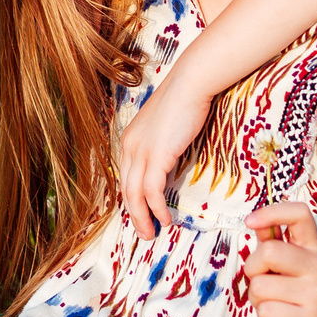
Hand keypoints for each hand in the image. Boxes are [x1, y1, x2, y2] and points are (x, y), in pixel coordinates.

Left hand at [115, 73, 206, 236]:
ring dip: (142, 217)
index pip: (125, 176)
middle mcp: (130, 146)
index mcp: (130, 139)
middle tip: (144, 232)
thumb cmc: (184, 100)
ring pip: (134, 194)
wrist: (191, 83)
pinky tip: (165, 218)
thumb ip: (161, 142)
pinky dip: (156, 208)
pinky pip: (151, 191)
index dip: (131, 199)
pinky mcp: (156, 155)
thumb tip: (168, 158)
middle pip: (125, 189)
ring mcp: (140, 151)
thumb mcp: (165, 124)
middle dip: (133, 214)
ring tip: (152, 233)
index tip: (140, 214)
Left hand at [244, 202, 316, 316]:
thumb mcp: (279, 265)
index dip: (272, 212)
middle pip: (270, 251)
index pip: (301, 214)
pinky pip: (265, 311)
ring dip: (257, 297)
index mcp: (313, 248)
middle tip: (264, 280)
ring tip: (274, 303)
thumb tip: (256, 221)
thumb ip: (270, 241)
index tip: (250, 221)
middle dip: (254, 267)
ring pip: (261, 285)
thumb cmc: (286, 294)